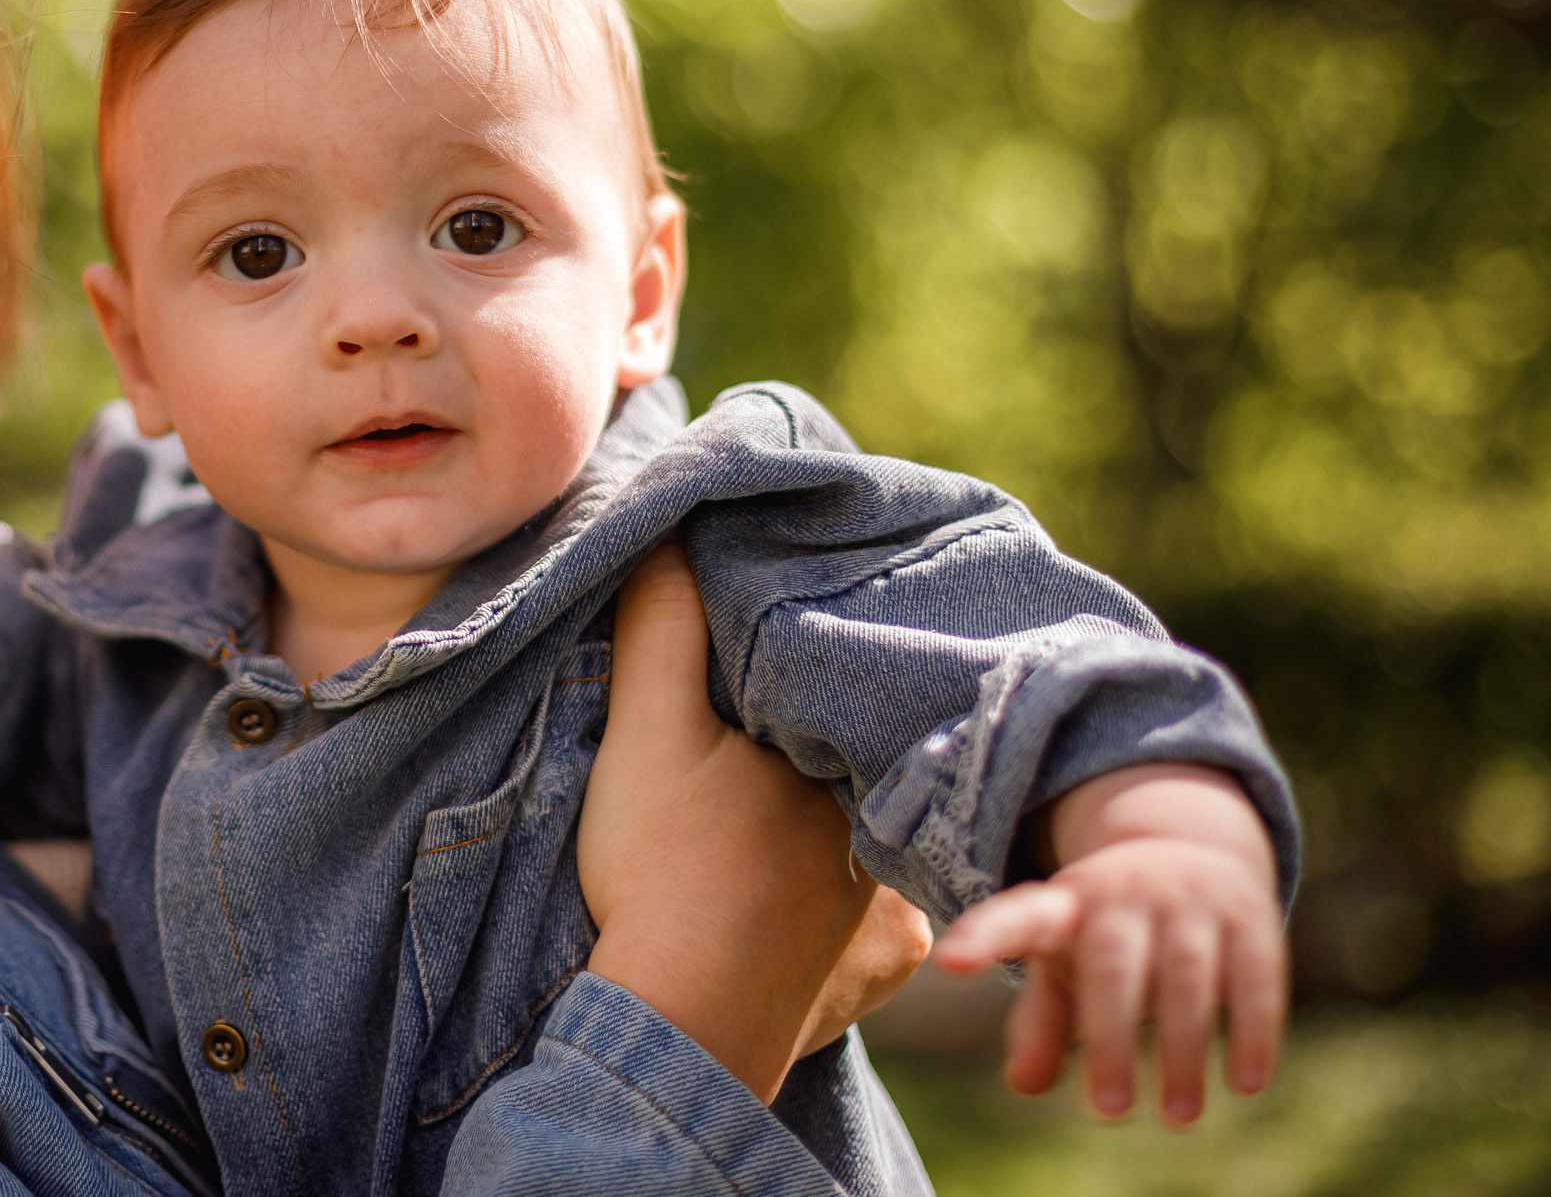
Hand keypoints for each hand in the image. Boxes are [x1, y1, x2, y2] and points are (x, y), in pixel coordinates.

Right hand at [578, 541, 928, 1101]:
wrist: (681, 1020)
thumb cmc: (665, 867)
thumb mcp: (648, 729)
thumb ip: (664, 624)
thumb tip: (675, 530)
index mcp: (847, 759)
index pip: (845, 697)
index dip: (811, 682)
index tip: (769, 686)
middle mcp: (896, 829)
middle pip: (858, 772)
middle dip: (821, 763)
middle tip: (765, 765)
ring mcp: (901, 910)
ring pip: (870, 845)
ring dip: (831, 840)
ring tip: (771, 837)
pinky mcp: (887, 973)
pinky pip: (874, 926)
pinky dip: (837, 916)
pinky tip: (793, 908)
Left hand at [932, 763, 1285, 1125]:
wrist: (1190, 842)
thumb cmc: (1108, 926)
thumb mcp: (1065, 961)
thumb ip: (1042, 1019)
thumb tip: (1022, 1084)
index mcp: (1065, 905)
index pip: (1018, 918)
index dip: (985, 937)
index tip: (950, 961)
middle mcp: (1125, 895)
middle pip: (1112, 964)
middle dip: (1110, 1036)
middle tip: (1109, 1110)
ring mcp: (1188, 900)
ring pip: (1185, 974)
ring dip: (1184, 1048)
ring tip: (1177, 1116)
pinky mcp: (1248, 917)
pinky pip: (1254, 976)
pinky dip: (1253, 1030)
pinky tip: (1247, 1084)